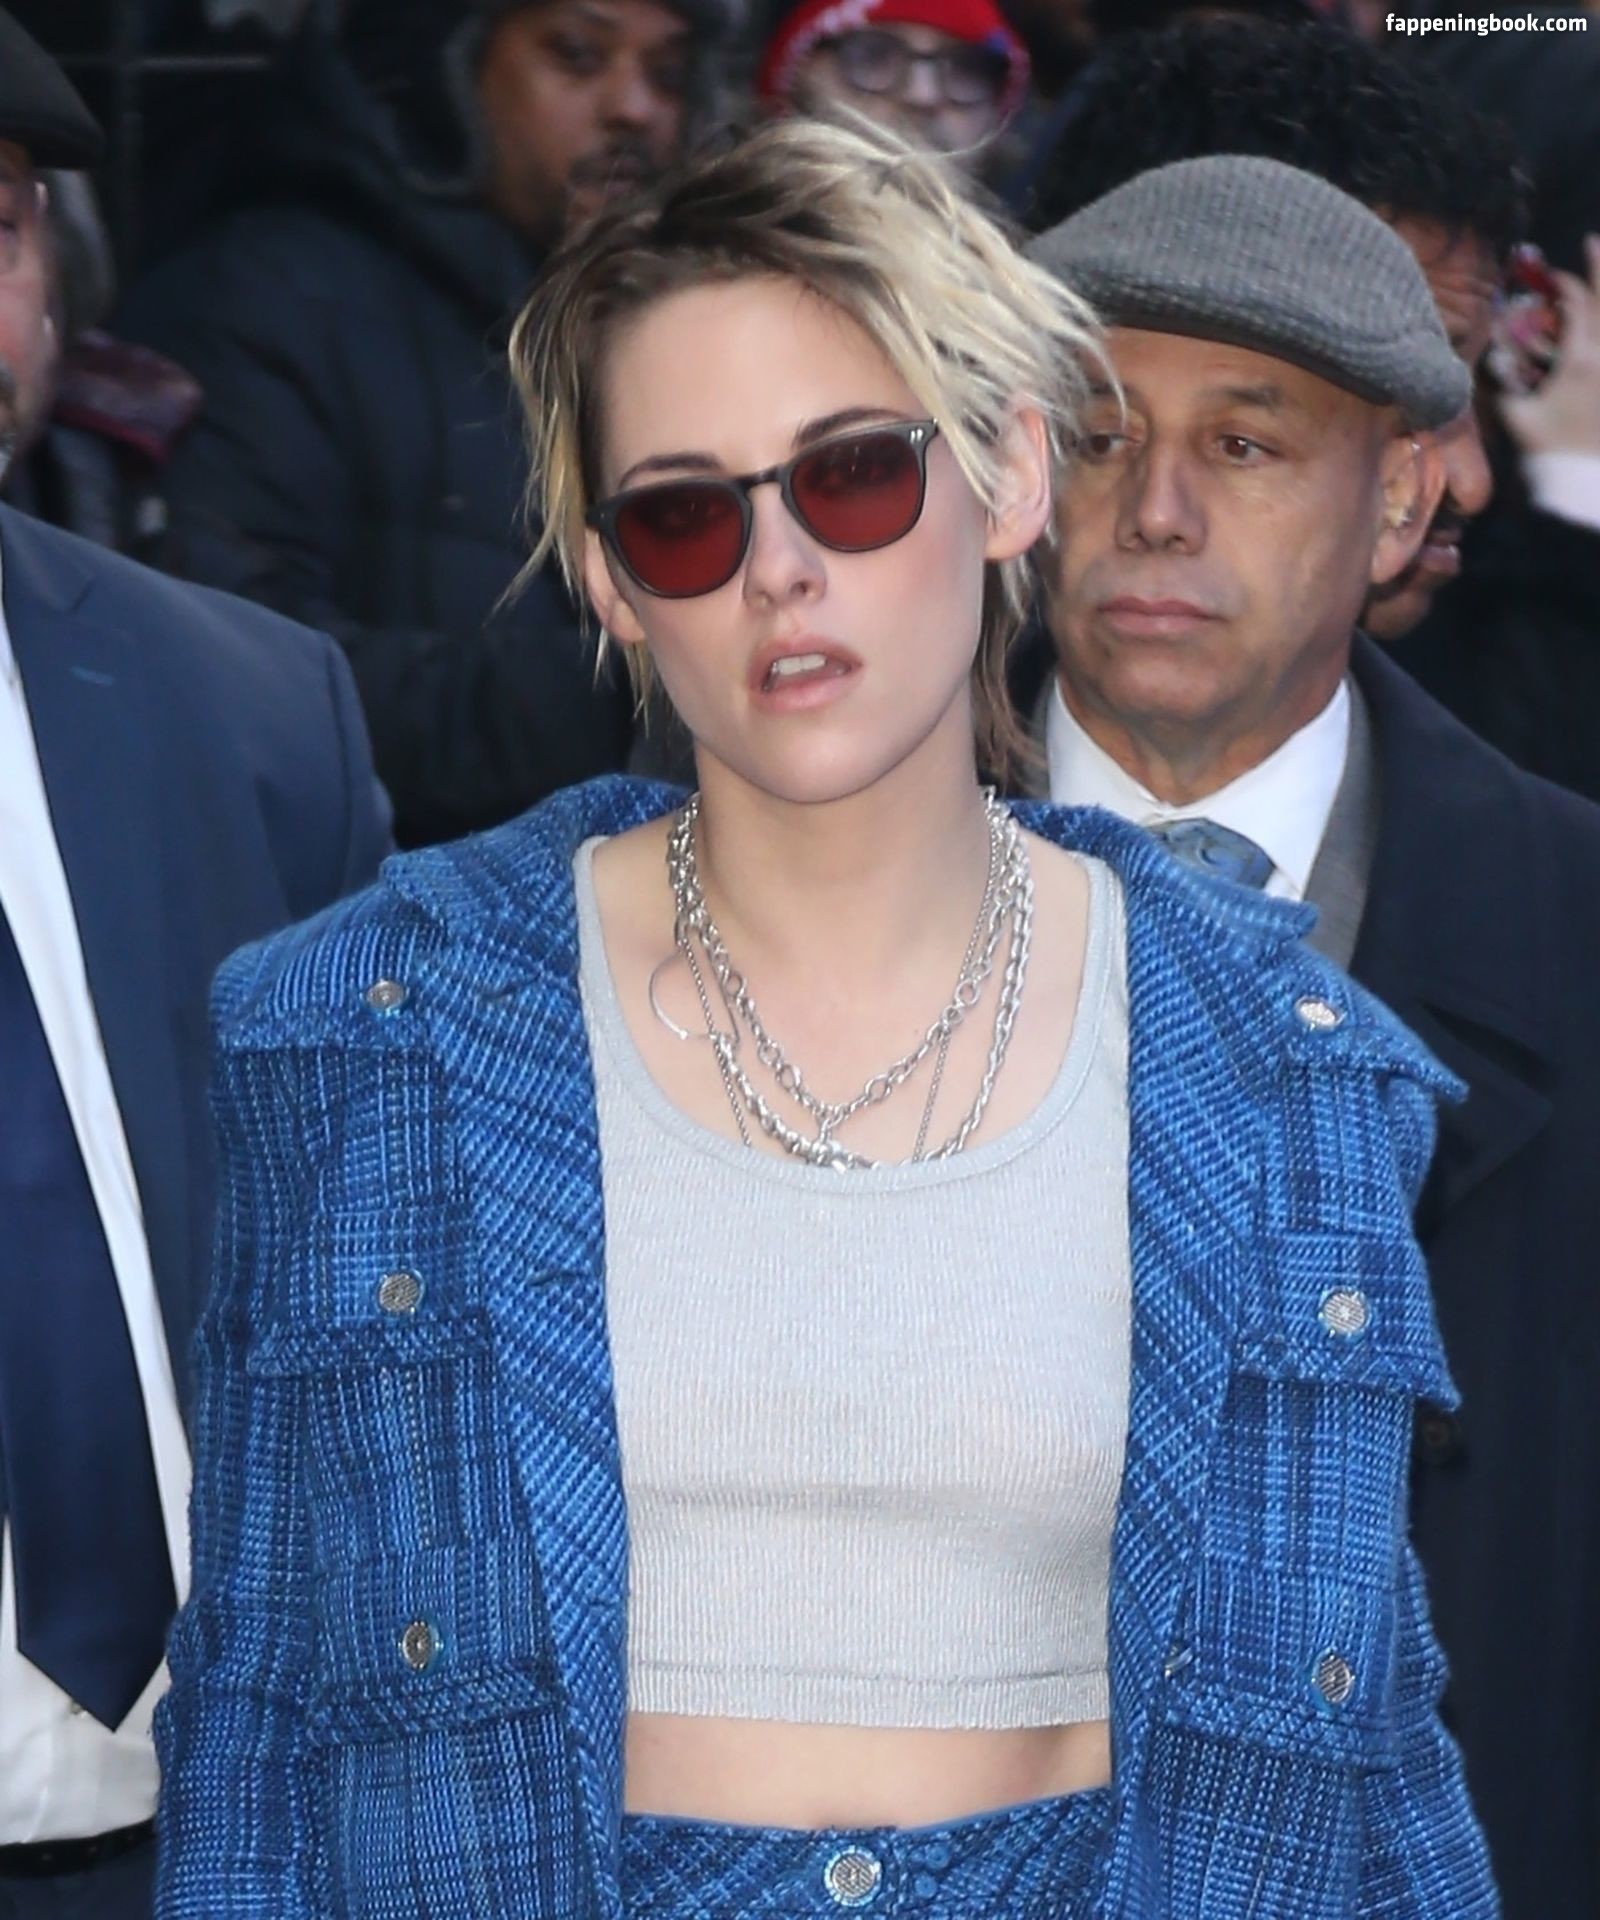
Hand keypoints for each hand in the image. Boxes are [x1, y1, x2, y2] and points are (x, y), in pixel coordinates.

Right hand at [1499, 235, 1599, 458]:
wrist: (1581, 479)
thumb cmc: (1548, 450)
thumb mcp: (1518, 416)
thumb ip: (1503, 384)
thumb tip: (1491, 357)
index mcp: (1579, 361)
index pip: (1575, 308)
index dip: (1563, 286)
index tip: (1553, 277)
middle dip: (1599, 270)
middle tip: (1593, 241)